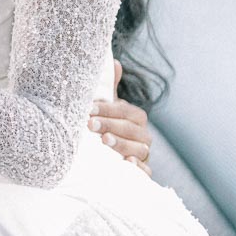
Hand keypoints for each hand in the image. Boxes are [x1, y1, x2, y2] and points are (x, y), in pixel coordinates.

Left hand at [89, 60, 152, 176]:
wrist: (99, 158)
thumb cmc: (102, 127)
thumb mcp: (104, 108)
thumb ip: (108, 88)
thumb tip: (114, 62)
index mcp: (134, 118)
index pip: (126, 111)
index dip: (108, 109)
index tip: (89, 109)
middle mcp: (142, 135)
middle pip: (133, 129)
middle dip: (111, 125)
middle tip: (91, 125)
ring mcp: (143, 155)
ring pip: (140, 149)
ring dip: (122, 144)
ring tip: (104, 141)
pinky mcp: (141, 173)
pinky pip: (146, 173)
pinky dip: (139, 168)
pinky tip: (127, 163)